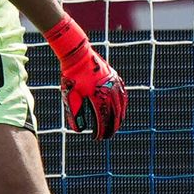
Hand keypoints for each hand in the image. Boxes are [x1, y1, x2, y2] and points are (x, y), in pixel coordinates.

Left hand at [48, 18, 128, 140]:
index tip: (98, 138)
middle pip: (115, 115)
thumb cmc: (71, 76)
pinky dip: (122, 106)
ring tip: (114, 127)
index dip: (101, 131)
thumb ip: (75, 113)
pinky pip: (123, 96)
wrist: (78, 55)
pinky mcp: (116, 79)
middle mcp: (111, 92)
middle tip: (107, 136)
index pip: (103, 120)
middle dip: (112, 127)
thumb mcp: (70, 96)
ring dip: (119, 118)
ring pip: (121, 106)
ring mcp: (116, 85)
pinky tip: (120, 111)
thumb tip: (79, 130)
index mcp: (100, 97)